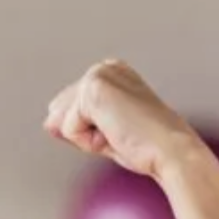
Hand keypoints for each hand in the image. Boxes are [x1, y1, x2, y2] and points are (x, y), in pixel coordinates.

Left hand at [43, 59, 203, 179]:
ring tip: (119, 134)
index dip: (88, 132)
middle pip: (62, 114)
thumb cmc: (144, 147)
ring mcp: (99, 74)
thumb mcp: (101, 134)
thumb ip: (73, 124)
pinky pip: (69, 129)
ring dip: (87, 138)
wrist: (170, 152)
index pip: (70, 110)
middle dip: (85, 134)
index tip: (121, 132)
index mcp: (110, 72)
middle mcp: (104, 66)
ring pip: (63, 122)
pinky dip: (88, 141)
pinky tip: (116, 134)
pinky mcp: (94, 89)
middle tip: (120, 134)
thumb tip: (48, 121)